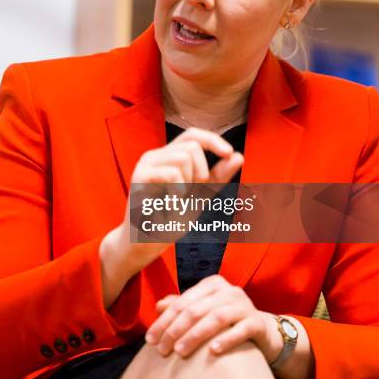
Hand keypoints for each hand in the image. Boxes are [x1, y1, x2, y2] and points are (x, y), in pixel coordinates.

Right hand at [114, 128, 243, 271]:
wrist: (147, 242)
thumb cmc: (170, 219)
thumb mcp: (201, 195)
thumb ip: (218, 176)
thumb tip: (239, 156)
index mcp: (169, 157)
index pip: (193, 135)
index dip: (213, 140)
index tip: (230, 153)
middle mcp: (156, 155)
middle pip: (192, 145)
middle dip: (201, 171)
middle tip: (189, 195)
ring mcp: (146, 164)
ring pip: (183, 156)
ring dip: (188, 184)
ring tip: (176, 202)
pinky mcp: (139, 176)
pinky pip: (172, 173)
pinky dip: (178, 193)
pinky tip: (170, 207)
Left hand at [145, 275, 282, 362]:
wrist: (261, 329)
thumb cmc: (225, 320)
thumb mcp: (203, 310)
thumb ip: (182, 306)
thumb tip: (158, 306)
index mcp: (212, 284)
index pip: (183, 302)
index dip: (164, 320)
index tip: (150, 340)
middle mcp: (228, 290)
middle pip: (196, 309)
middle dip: (176, 330)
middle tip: (162, 350)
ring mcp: (244, 305)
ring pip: (216, 318)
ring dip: (196, 335)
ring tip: (180, 352)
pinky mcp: (256, 322)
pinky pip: (241, 330)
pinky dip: (226, 339)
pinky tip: (212, 351)